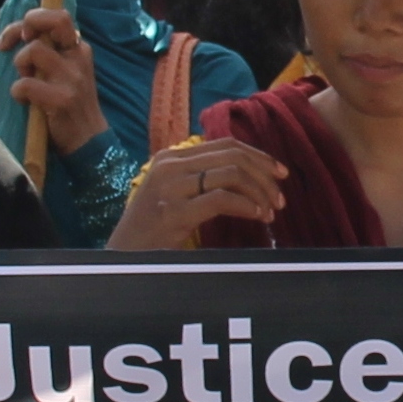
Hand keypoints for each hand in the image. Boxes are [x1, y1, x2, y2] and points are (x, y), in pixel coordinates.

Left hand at [0, 7, 108, 154]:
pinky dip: (18, 92)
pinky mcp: (62, 99)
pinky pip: (25, 84)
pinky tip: (25, 102)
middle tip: (12, 46)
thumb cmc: (69, 104)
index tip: (18, 36)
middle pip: (53, 21)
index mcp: (78, 48)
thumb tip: (20, 33)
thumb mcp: (67, 71)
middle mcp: (78, 57)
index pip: (58, 16)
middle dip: (23, 27)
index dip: (31, 19)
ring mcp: (72, 77)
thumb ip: (50, 52)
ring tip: (26, 82)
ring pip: (33, 51)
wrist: (88, 140)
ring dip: (20, 66)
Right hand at [110, 137, 287, 251]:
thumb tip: (249, 176)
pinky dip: (246, 206)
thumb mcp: (175, 194)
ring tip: (270, 211)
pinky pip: (222, 199)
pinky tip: (256, 216)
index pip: (226, 144)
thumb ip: (202, 179)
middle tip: (279, 197)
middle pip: (233, 156)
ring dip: (259, 192)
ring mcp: (170, 187)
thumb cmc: (152, 229)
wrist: (122, 257)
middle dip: (264, 175)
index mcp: (171, 157)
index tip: (279, 173)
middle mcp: (170, 165)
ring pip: (231, 174)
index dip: (259, 156)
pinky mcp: (174, 212)